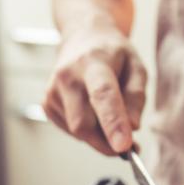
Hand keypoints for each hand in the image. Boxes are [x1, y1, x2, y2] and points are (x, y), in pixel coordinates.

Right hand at [43, 26, 146, 154]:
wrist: (82, 38)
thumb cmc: (112, 54)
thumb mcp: (136, 66)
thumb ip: (136, 96)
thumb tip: (132, 127)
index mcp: (93, 63)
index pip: (102, 95)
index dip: (113, 122)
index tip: (124, 146)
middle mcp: (67, 76)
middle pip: (84, 124)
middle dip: (107, 142)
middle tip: (129, 145)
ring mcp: (52, 91)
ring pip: (78, 132)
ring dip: (99, 135)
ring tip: (109, 115)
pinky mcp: (46, 104)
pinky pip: (71, 130)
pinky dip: (87, 130)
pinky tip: (91, 110)